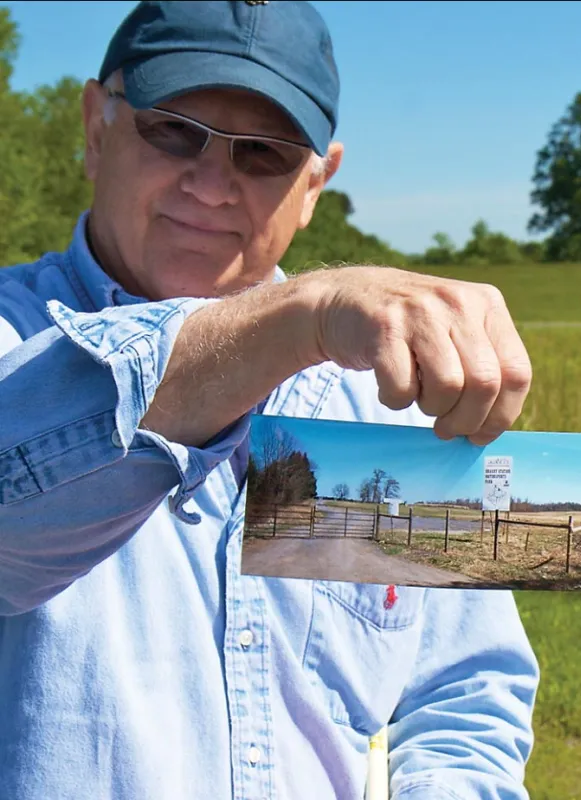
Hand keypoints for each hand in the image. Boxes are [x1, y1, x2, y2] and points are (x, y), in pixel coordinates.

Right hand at [307, 266, 531, 444]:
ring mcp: (420, 312)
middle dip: (466, 420)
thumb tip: (492, 427)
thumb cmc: (408, 330)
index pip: (517, 372)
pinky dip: (395, 400)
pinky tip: (390, 385)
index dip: (502, 414)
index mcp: (487, 304)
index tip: (480, 434)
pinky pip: (402, 387)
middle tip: (446, 427)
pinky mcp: (383, 327)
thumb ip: (480, 366)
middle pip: (485, 383)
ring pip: (447, 387)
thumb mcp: (454, 330)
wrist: (344, 299)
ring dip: (430, 408)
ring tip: (418, 397)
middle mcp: (458, 302)